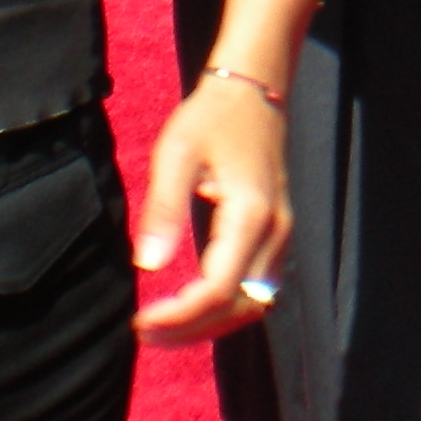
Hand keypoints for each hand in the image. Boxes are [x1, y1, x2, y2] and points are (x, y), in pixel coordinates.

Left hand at [132, 72, 290, 344]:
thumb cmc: (210, 118)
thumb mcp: (175, 153)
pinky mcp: (276, 233)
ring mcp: (282, 233)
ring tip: (162, 327)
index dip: (180, 315)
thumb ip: (163, 208)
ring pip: (254, 304)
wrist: (253, 90)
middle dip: (192, 329)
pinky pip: (257, 288)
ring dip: (210, 324)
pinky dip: (225, 308)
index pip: (220, 289)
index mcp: (252, 213)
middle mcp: (276, 230)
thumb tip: (147, 266)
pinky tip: (189, 307)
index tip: (138, 318)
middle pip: (241, 306)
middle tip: (142, 330)